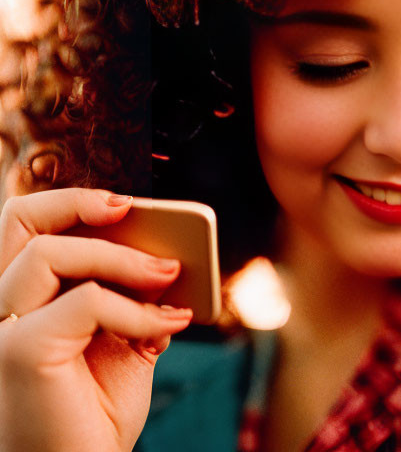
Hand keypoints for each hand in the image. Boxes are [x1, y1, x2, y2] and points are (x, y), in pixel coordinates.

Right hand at [0, 188, 192, 451]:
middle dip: (77, 201)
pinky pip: (87, 300)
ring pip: (49, 251)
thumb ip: (129, 296)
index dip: (69, 202)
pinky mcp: (20, 352)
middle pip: (18, 219)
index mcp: (16, 301)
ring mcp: (1, 330)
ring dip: (121, 256)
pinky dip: (135, 307)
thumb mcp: (119, 338)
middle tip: (131, 209)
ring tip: (168, 272)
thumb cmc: (92, 414)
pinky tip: (165, 324)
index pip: (24, 226)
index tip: (123, 205)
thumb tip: (164, 257)